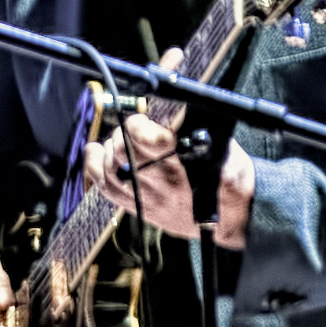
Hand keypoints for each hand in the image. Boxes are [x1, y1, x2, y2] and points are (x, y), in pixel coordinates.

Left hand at [88, 102, 253, 250]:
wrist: (230, 219)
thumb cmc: (230, 182)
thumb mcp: (226, 150)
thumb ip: (201, 130)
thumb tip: (180, 107)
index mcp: (182, 167)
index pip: (145, 139)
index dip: (137, 124)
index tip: (142, 118)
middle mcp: (160, 184)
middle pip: (121, 152)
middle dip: (122, 133)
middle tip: (131, 128)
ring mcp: (145, 199)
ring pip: (108, 170)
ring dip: (107, 149)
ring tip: (116, 140)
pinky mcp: (137, 209)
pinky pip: (105, 189)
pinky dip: (95, 169)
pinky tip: (96, 154)